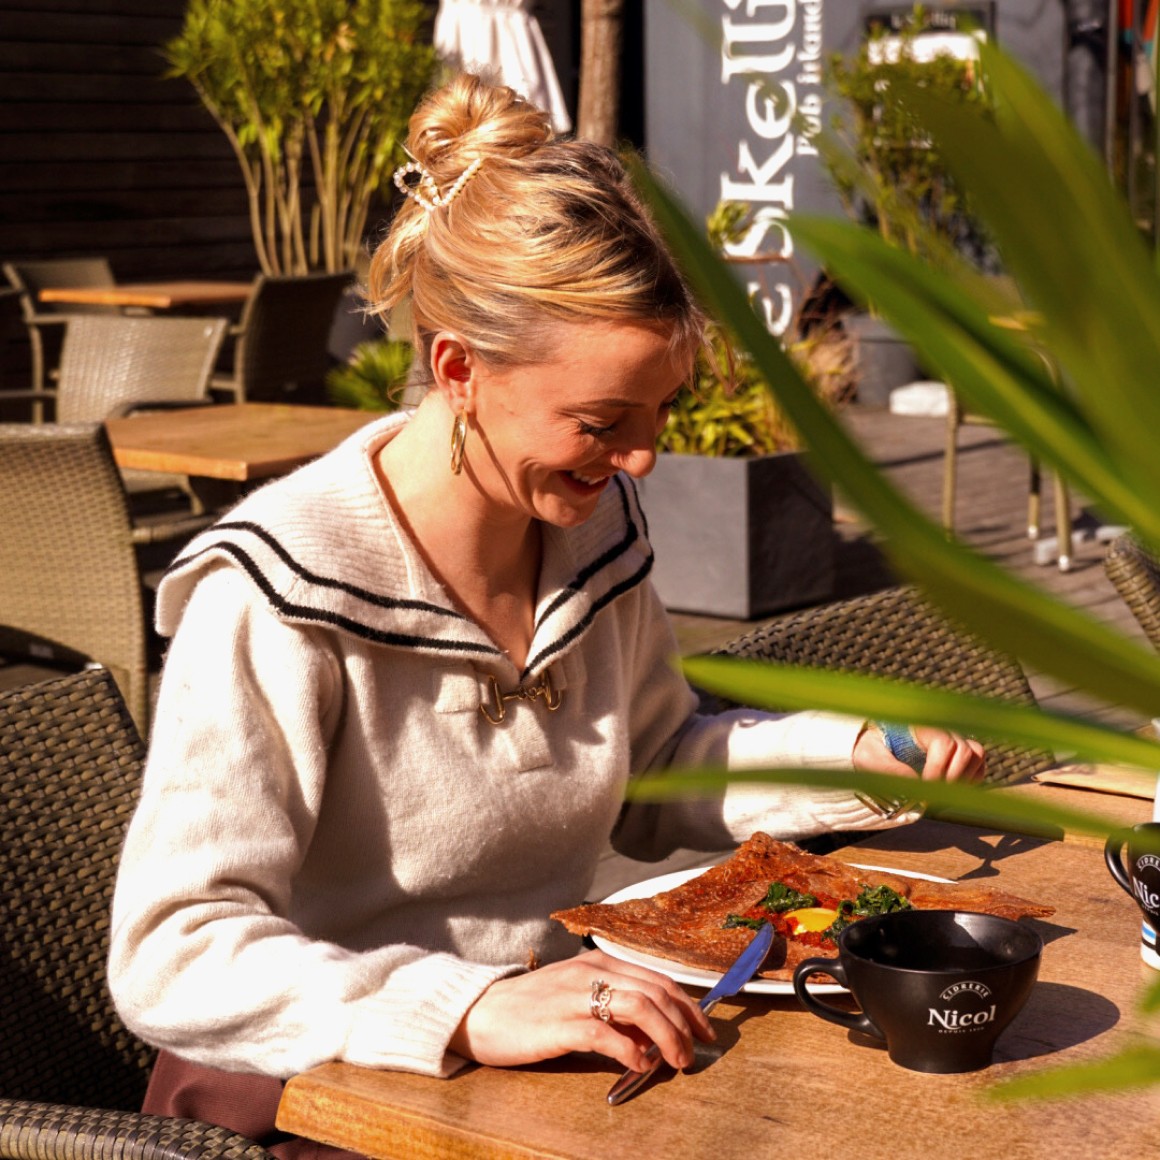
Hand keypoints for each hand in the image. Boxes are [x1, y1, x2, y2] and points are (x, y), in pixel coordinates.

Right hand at [448, 948, 715, 1070]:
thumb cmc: (530, 1008)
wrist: (479, 1012)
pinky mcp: (560, 1025)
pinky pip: (606, 1035)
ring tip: (676, 1061)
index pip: (657, 978)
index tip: (704, 1029)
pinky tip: (640, 1065)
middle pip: (655, 992)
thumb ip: (612, 1007)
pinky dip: (631, 1051)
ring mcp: (575, 996)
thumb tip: (653, 1032)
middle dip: (684, 1024)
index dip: (687, 1005)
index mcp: (597, 962)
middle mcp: (591, 972)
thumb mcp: (575, 995)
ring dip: (667, 1036)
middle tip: (694, 1053)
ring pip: (640, 1007)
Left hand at [852, 724, 985, 783]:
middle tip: (934, 793)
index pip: (944, 742)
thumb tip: (915, 783)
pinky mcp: (959, 756)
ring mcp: (952, 742)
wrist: (872, 751)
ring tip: (942, 792)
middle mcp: (940, 731)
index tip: (925, 785)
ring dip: (963, 778)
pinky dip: (970, 780)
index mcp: (919, 727)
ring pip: (976, 755)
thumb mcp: (868, 757)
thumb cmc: (870, 750)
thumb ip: (888, 768)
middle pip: (966, 750)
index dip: (938, 767)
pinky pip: (978, 765)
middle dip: (952, 776)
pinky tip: (950, 790)